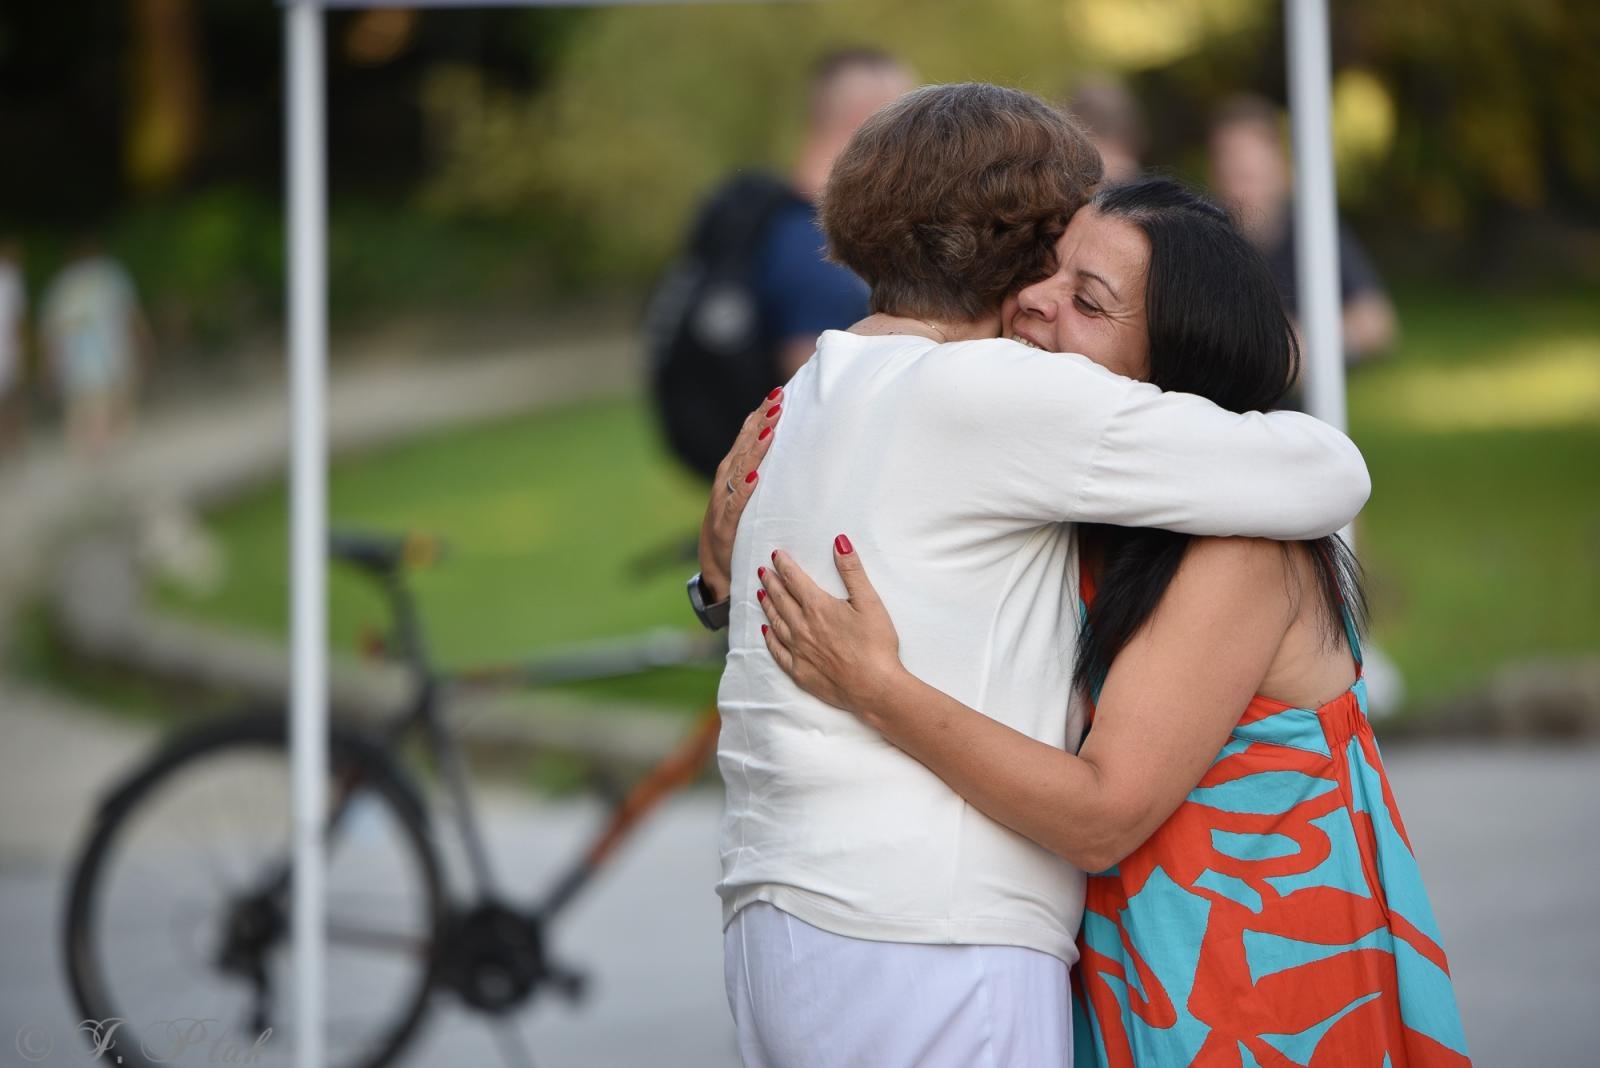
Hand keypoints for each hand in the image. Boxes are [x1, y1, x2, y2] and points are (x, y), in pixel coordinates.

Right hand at [698, 390, 783, 599]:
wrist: (717, 572)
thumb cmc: (738, 532)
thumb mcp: (751, 501)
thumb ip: (764, 478)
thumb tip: (791, 456)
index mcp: (733, 475)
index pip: (747, 438)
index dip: (761, 416)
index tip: (778, 394)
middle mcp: (725, 484)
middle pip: (744, 447)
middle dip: (760, 423)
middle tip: (778, 401)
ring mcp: (723, 504)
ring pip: (738, 470)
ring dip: (754, 449)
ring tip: (770, 429)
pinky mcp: (724, 527)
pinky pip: (736, 506)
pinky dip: (743, 490)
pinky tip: (754, 476)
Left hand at [757, 537, 905, 719]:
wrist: (874, 687)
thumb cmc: (876, 644)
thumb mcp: (870, 601)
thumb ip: (852, 570)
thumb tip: (840, 542)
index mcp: (818, 606)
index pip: (794, 579)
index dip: (784, 565)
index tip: (775, 556)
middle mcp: (802, 626)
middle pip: (780, 598)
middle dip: (771, 582)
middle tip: (762, 571)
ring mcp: (798, 650)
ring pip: (775, 622)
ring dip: (767, 605)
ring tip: (761, 594)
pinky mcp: (799, 671)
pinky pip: (777, 651)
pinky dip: (769, 638)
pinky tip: (765, 630)